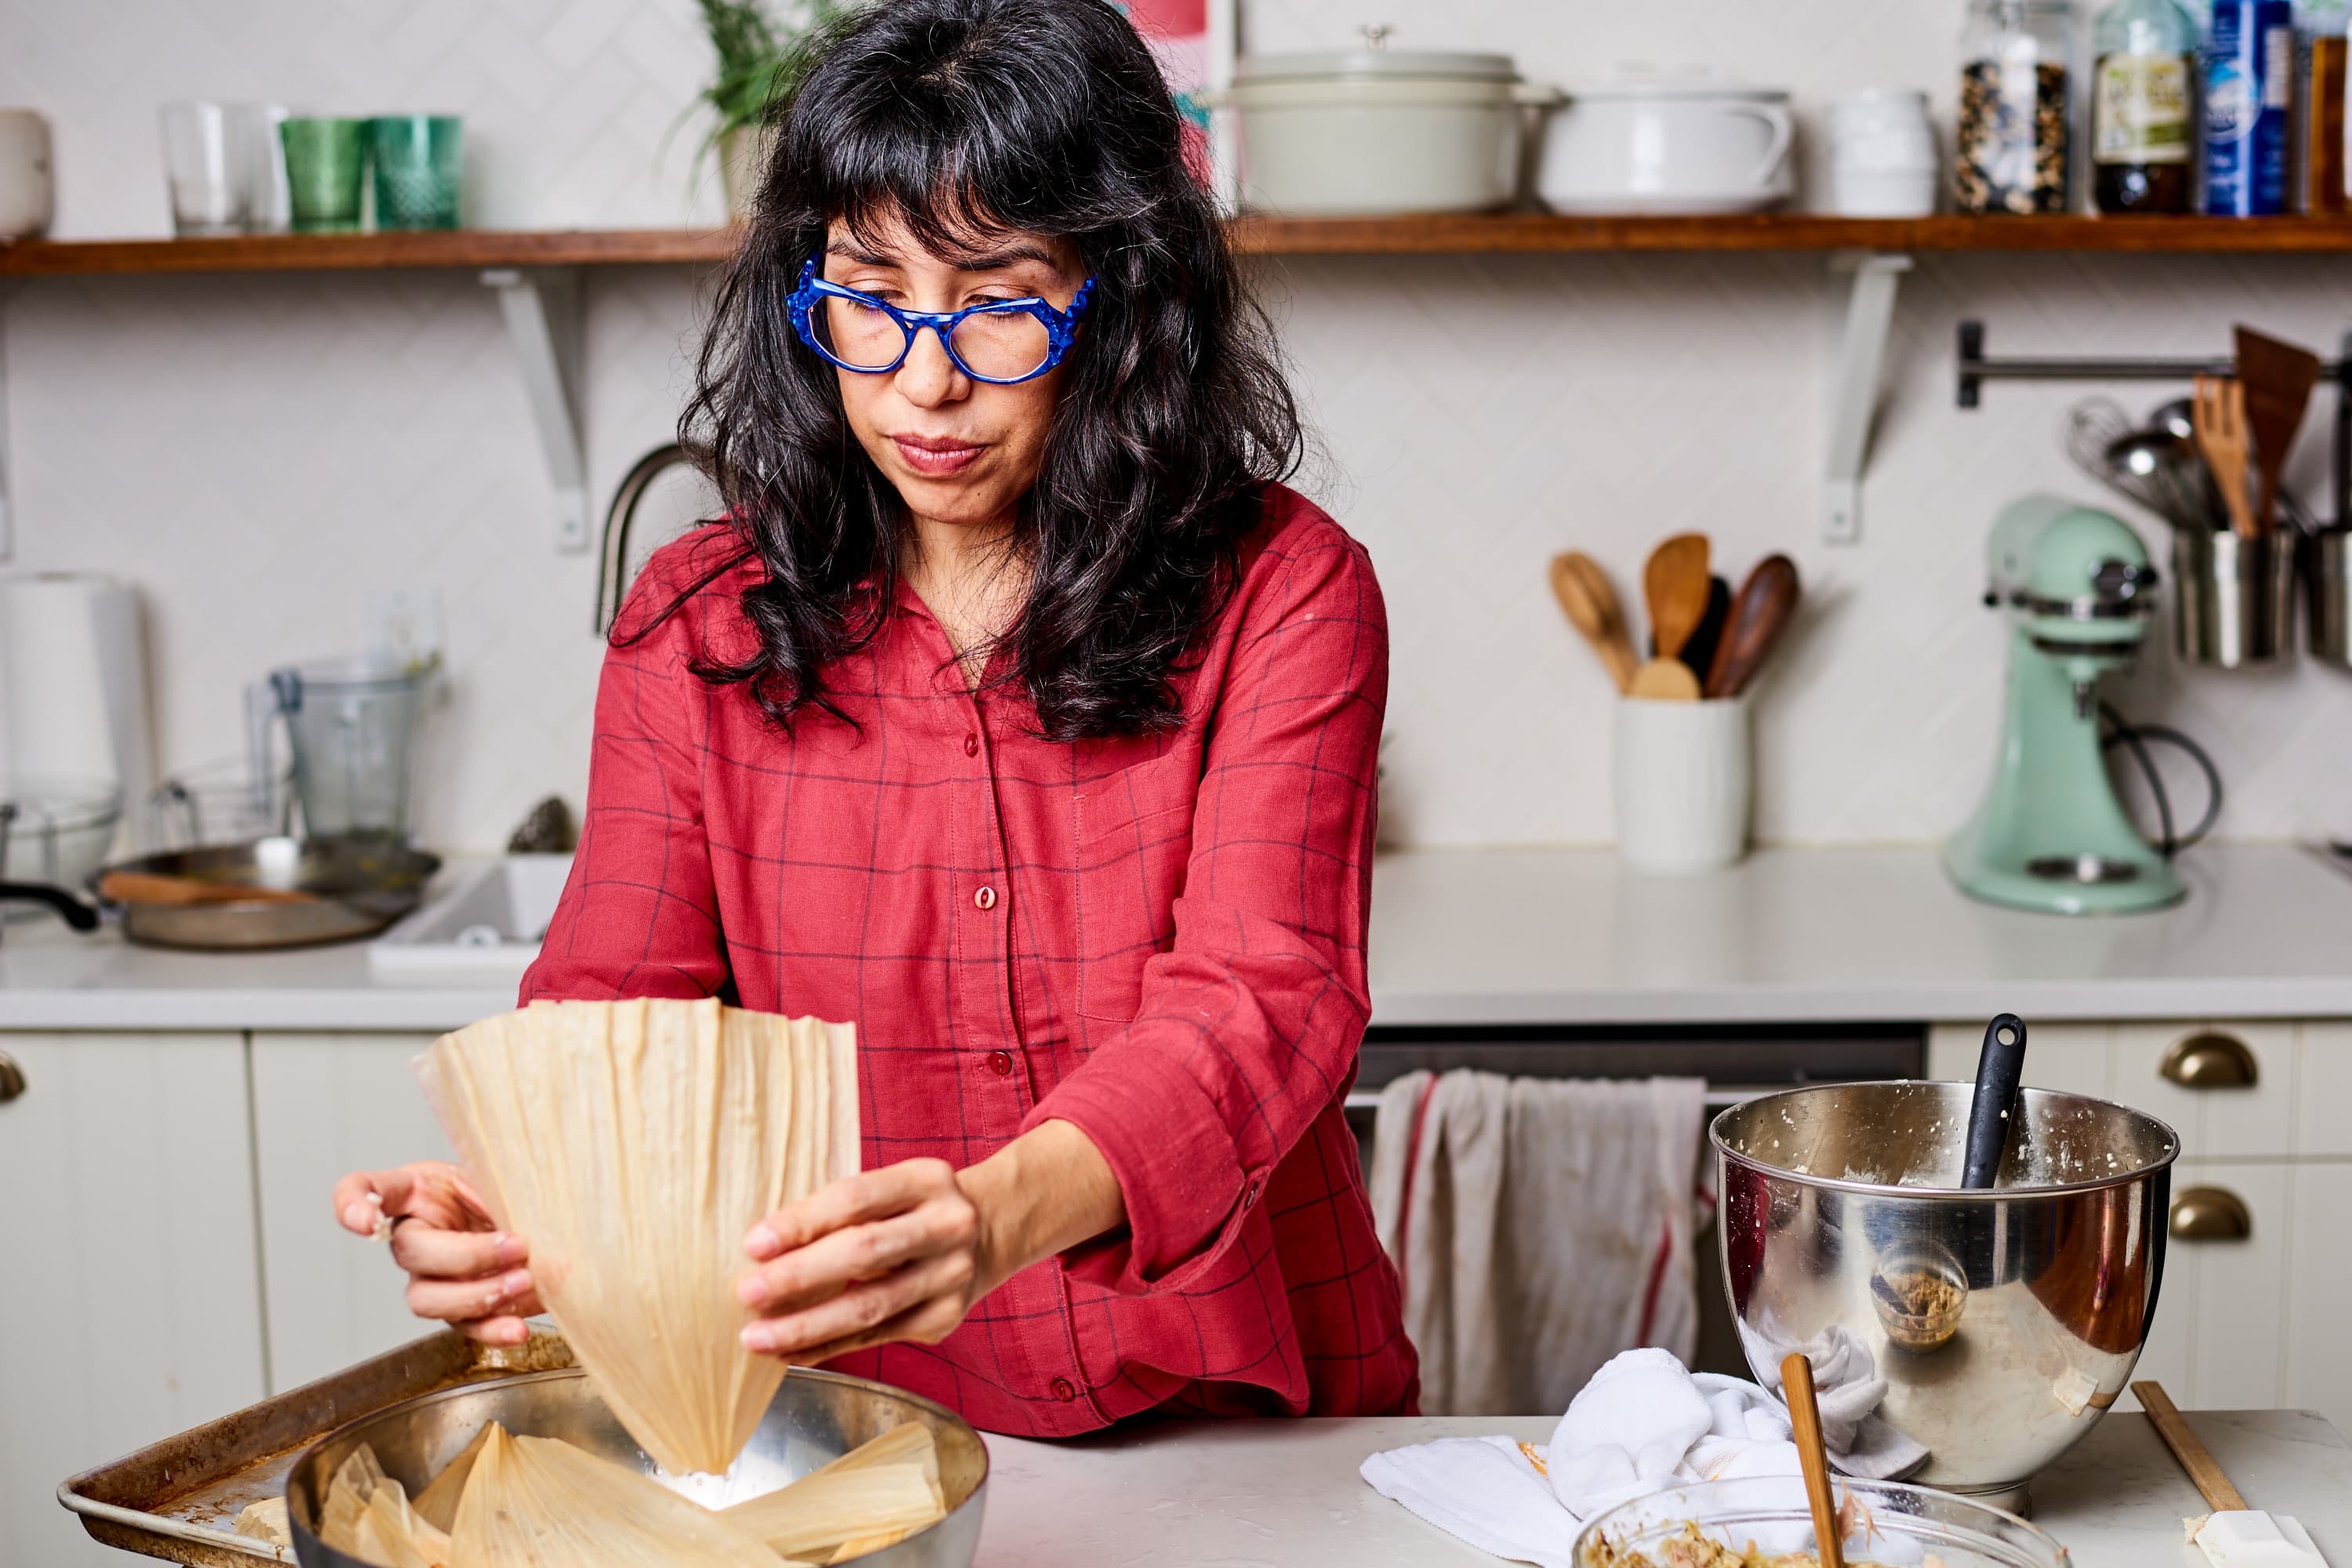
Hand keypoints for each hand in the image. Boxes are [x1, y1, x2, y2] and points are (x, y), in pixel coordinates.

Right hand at [332, 1161, 539, 1345]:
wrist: (540, 1221)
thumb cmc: (513, 1189)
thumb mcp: (508, 1175)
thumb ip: (509, 1191)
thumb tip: (533, 1226)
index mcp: (416, 1190)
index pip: (368, 1189)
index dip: (353, 1204)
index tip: (365, 1219)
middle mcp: (414, 1234)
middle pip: (410, 1253)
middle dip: (466, 1255)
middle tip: (517, 1247)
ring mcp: (430, 1276)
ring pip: (426, 1299)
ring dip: (477, 1296)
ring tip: (524, 1282)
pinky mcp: (456, 1308)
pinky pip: (463, 1325)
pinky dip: (491, 1329)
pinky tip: (516, 1328)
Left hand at [735, 1119, 1124, 1364]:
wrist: (992, 1230)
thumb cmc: (914, 1207)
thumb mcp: (891, 1188)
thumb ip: (839, 1212)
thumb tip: (762, 1252)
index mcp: (926, 1180)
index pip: (856, 1198)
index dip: (803, 1221)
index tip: (753, 1243)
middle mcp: (947, 1225)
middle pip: (864, 1253)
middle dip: (799, 1277)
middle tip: (747, 1293)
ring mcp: (951, 1275)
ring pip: (870, 1307)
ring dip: (807, 1325)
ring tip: (756, 1337)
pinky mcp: (945, 1318)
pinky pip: (876, 1337)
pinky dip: (828, 1346)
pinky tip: (790, 1352)